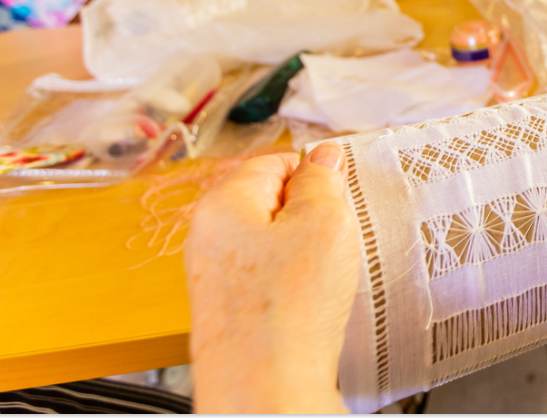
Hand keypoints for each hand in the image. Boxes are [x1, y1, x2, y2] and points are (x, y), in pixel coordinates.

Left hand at [185, 143, 360, 413]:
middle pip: (270, 202)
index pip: (274, 160)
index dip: (314, 172)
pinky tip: (310, 303)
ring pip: (270, 243)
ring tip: (323, 277)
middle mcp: (208, 238)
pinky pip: (267, 280)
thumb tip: (322, 157)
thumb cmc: (287, 312)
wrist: (266, 388)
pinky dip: (292, 285)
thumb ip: (323, 179)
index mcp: (221, 203)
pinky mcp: (228, 311)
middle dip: (308, 215)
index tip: (339, 190)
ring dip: (303, 252)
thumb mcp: (324, 221)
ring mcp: (215, 277)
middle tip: (334, 237)